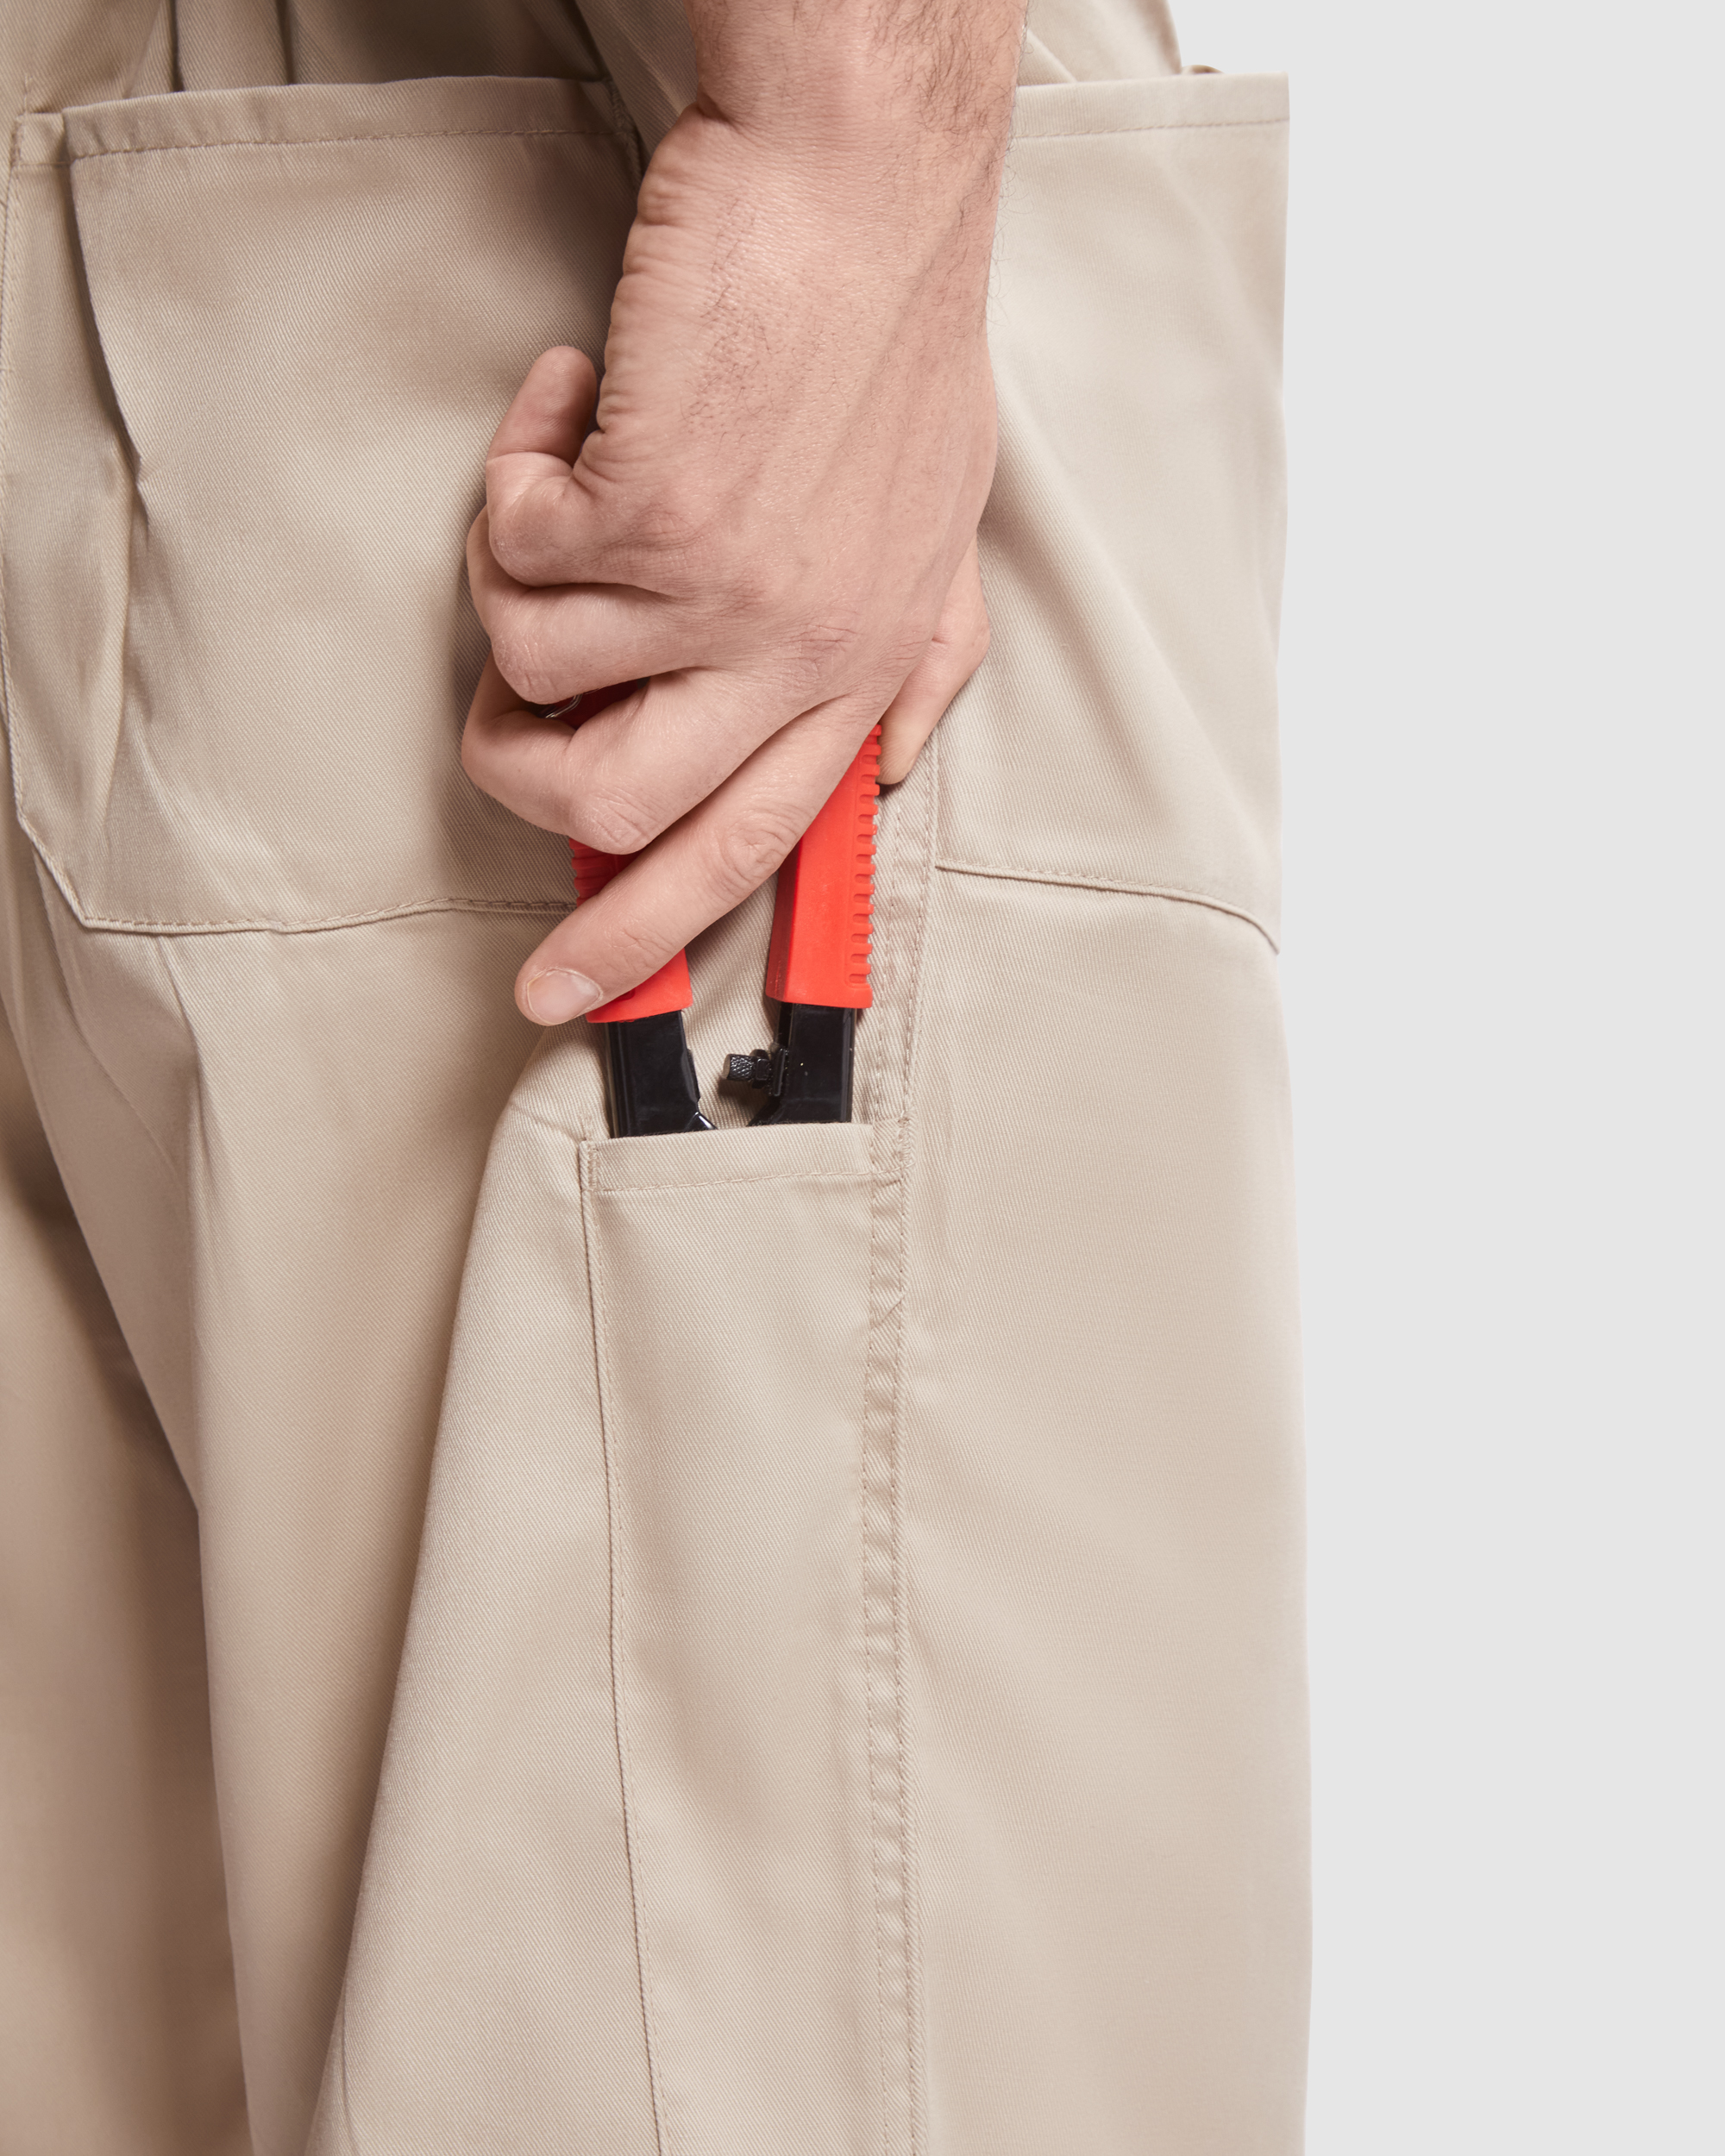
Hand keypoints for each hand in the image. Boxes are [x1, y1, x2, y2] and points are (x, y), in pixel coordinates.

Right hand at [461, 23, 1017, 1024]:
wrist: (860, 188)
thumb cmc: (891, 337)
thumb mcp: (945, 525)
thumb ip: (923, 657)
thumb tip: (894, 767)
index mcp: (859, 676)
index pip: (746, 852)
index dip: (640, 940)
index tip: (562, 995)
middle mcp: (792, 659)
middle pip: (611, 806)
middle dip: (514, 774)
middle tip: (503, 708)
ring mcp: (721, 594)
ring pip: (527, 669)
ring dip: (512, 570)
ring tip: (572, 477)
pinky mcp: (649, 514)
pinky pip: (511, 547)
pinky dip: (521, 461)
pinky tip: (585, 395)